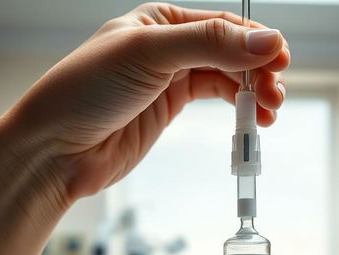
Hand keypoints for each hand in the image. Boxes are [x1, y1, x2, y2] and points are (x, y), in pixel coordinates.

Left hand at [13, 2, 289, 203]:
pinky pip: (212, 100)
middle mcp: (167, 46)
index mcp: (160, 21)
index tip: (281, 62)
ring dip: (250, 93)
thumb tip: (266, 42)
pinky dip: (234, 107)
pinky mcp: (168, 110)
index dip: (255, 43)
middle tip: (274, 97)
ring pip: (224, 78)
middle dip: (256, 73)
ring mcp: (168, 79)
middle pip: (228, 53)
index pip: (221, 25)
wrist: (58, 149)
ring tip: (268, 113)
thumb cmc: (87, 91)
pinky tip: (249, 119)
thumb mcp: (149, 55)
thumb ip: (209, 46)